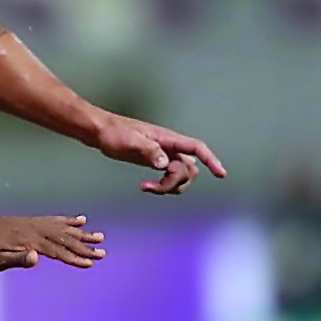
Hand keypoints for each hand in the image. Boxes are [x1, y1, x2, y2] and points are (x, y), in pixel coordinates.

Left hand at [0, 214, 103, 270]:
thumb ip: (16, 259)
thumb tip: (37, 258)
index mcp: (27, 241)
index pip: (56, 251)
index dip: (74, 257)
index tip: (90, 263)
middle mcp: (33, 230)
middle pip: (63, 239)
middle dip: (84, 247)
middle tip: (103, 253)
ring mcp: (32, 224)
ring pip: (62, 228)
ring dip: (81, 233)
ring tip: (99, 236)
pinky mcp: (30, 222)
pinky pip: (53, 220)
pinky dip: (68, 220)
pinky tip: (79, 220)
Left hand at [96, 115, 225, 194]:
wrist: (100, 132)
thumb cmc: (113, 132)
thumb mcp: (129, 141)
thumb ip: (147, 150)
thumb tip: (165, 163)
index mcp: (166, 139)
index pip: (195, 148)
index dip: (211, 160)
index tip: (221, 174)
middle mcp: (168, 146)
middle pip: (189, 169)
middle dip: (176, 182)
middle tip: (152, 187)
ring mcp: (162, 154)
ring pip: (181, 174)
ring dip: (170, 186)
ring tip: (148, 187)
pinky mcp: (154, 161)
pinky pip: (169, 176)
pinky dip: (162, 185)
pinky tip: (146, 186)